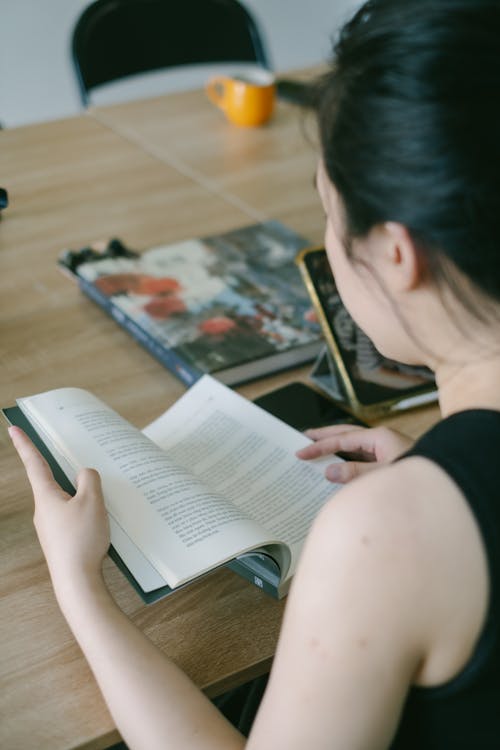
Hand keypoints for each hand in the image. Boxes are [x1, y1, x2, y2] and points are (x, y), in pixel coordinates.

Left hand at [8, 426, 109, 594]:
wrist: (77, 582)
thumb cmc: (81, 540)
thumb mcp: (92, 502)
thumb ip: (89, 480)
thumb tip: (85, 474)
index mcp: (46, 496)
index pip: (35, 463)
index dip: (25, 444)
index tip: (14, 429)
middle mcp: (44, 510)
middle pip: (55, 481)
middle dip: (68, 473)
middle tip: (76, 462)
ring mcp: (51, 527)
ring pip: (68, 500)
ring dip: (83, 497)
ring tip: (101, 501)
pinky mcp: (61, 540)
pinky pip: (74, 517)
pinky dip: (86, 513)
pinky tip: (100, 521)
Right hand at [296, 424, 412, 482]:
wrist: (448, 482)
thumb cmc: (419, 478)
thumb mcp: (382, 475)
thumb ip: (355, 473)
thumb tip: (330, 470)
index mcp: (379, 437)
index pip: (342, 438)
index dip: (320, 445)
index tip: (301, 451)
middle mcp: (383, 439)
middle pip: (347, 434)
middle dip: (325, 436)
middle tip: (303, 437)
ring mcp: (388, 449)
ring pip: (356, 444)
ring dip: (337, 446)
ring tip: (318, 448)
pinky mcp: (392, 461)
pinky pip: (364, 456)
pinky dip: (349, 458)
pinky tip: (342, 465)